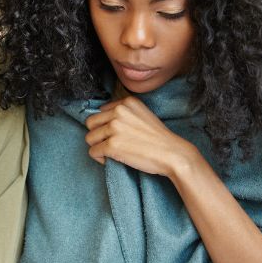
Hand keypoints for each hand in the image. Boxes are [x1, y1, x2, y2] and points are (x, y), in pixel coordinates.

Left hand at [84, 96, 198, 176]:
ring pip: (89, 138)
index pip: (100, 111)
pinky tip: (110, 160)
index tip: (114, 134)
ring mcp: (114, 128)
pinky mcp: (112, 145)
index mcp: (126, 102)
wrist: (172, 153)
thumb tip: (103, 121)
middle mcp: (118, 111)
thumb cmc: (159, 138)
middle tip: (108, 144)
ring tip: (110, 153)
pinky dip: (99, 158)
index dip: (104, 125)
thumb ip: (125, 112)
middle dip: (97, 135)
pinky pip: (93, 152)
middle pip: (91, 122)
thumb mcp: (143, 114)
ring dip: (97, 147)